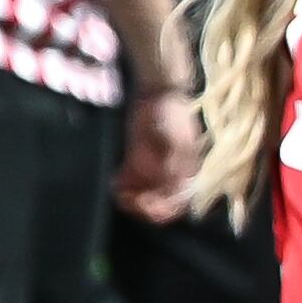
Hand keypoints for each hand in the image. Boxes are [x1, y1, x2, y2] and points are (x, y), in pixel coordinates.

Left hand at [117, 84, 199, 221]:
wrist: (157, 94)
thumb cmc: (170, 113)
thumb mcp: (173, 135)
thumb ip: (175, 158)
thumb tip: (173, 180)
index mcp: (186, 172)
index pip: (177, 203)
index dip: (162, 209)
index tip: (145, 203)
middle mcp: (171, 176)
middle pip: (159, 206)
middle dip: (142, 207)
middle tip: (126, 199)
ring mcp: (155, 171)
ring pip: (143, 197)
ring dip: (131, 199)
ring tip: (119, 191)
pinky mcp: (139, 164)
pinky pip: (131, 184)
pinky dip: (123, 187)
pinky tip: (115, 182)